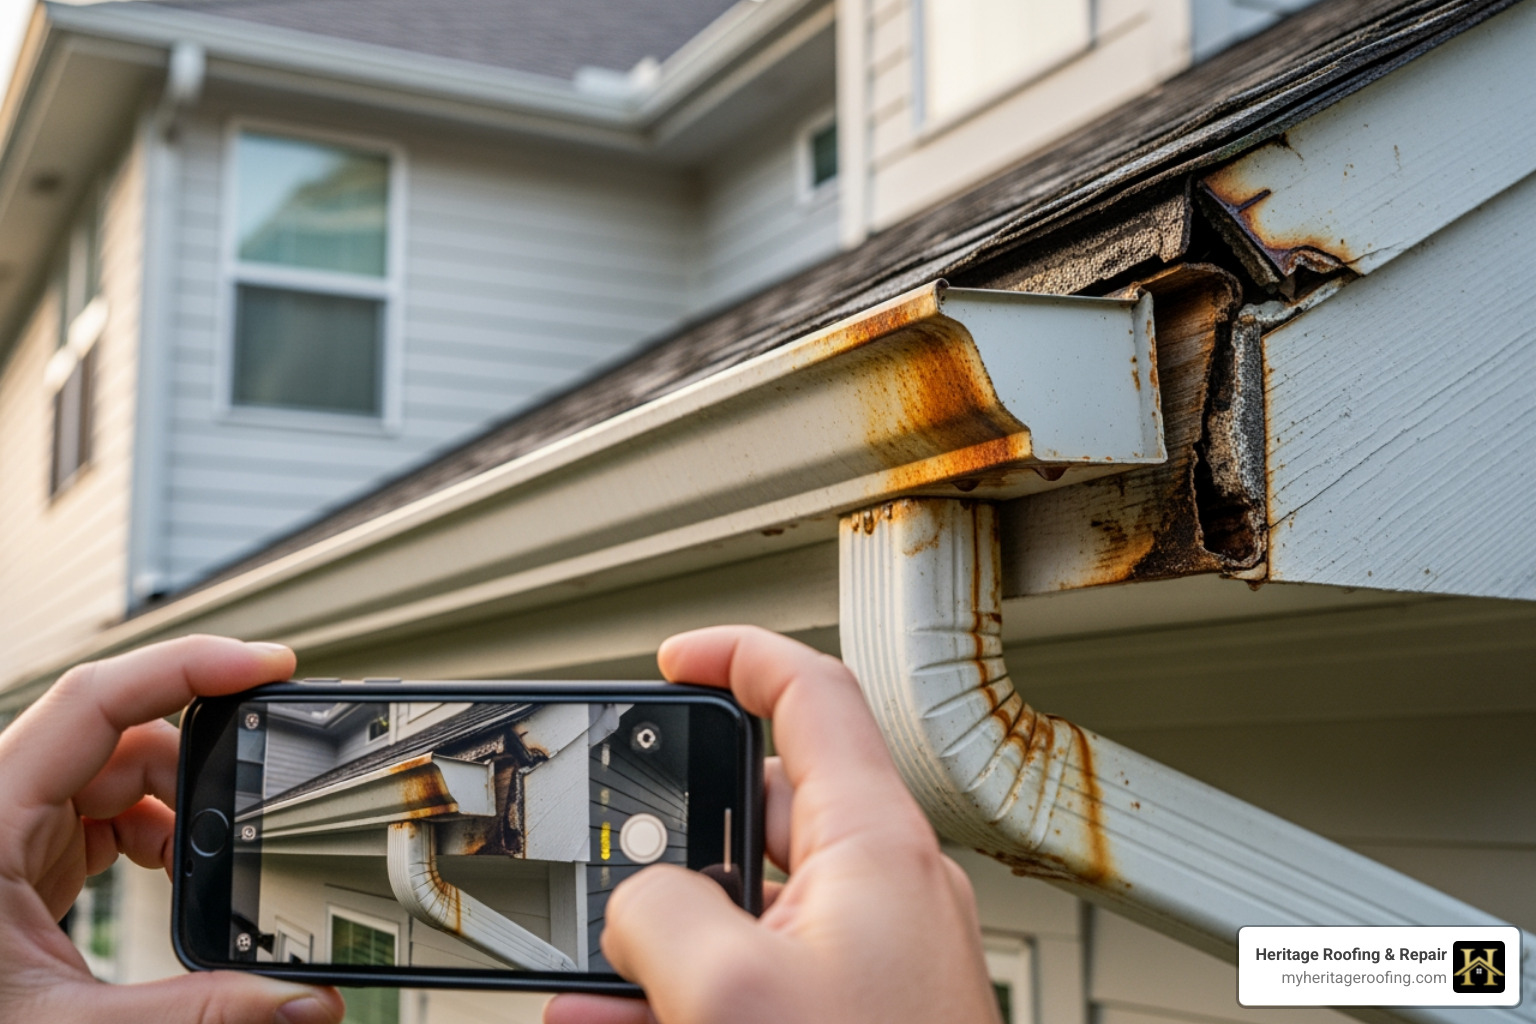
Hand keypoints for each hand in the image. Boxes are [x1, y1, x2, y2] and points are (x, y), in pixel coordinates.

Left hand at [0, 635, 344, 1023]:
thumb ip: (193, 1012)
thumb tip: (301, 1003)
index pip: (94, 701)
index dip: (186, 666)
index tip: (265, 665)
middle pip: (121, 735)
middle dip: (202, 759)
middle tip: (268, 785)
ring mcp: (12, 832)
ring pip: (119, 771)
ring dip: (184, 805)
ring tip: (225, 857)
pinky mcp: (28, 860)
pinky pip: (107, 813)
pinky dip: (159, 833)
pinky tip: (182, 875)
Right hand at [545, 626, 1000, 1023]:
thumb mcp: (729, 991)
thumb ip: (661, 911)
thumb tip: (641, 903)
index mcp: (873, 844)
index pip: (810, 695)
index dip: (736, 656)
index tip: (672, 658)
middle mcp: (879, 889)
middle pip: (759, 810)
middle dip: (672, 832)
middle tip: (607, 853)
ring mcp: (869, 959)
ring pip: (746, 909)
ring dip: (663, 936)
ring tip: (590, 980)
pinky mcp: (854, 1013)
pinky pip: (757, 979)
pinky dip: (690, 992)